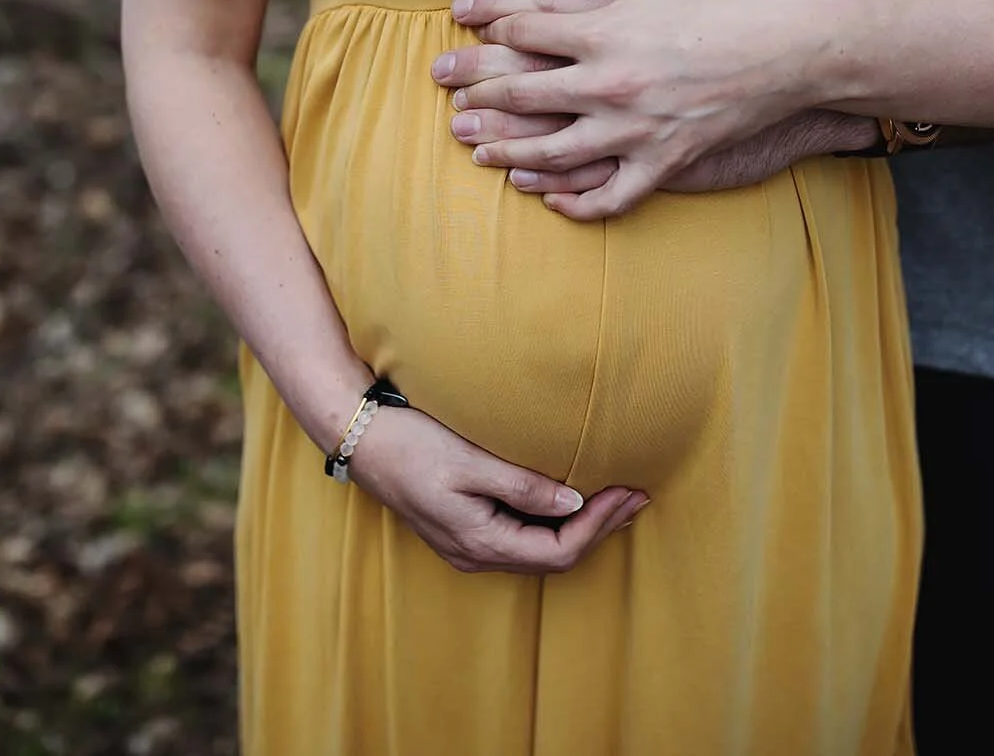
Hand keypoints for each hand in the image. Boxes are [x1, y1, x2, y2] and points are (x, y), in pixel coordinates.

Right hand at [349, 407, 647, 574]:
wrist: (358, 437)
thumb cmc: (411, 444)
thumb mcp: (471, 461)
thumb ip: (523, 486)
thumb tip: (573, 503)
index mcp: (480, 541)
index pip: (559, 551)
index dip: (599, 525)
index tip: (629, 491)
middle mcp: (474, 553)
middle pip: (553, 556)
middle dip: (598, 527)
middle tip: (635, 495)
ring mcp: (465, 544)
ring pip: (537, 550)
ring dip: (578, 527)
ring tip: (612, 497)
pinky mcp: (460, 527)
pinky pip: (520, 537)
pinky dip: (552, 521)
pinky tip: (566, 499)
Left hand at [448, 0, 836, 219]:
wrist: (792, 49)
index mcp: (604, 31)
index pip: (524, 30)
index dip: (488, 24)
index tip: (465, 23)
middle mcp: (609, 85)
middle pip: (522, 93)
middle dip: (476, 91)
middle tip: (446, 94)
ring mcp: (635, 131)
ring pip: (551, 152)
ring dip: (506, 151)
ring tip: (477, 150)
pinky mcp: (664, 163)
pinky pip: (609, 194)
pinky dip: (575, 202)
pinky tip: (549, 199)